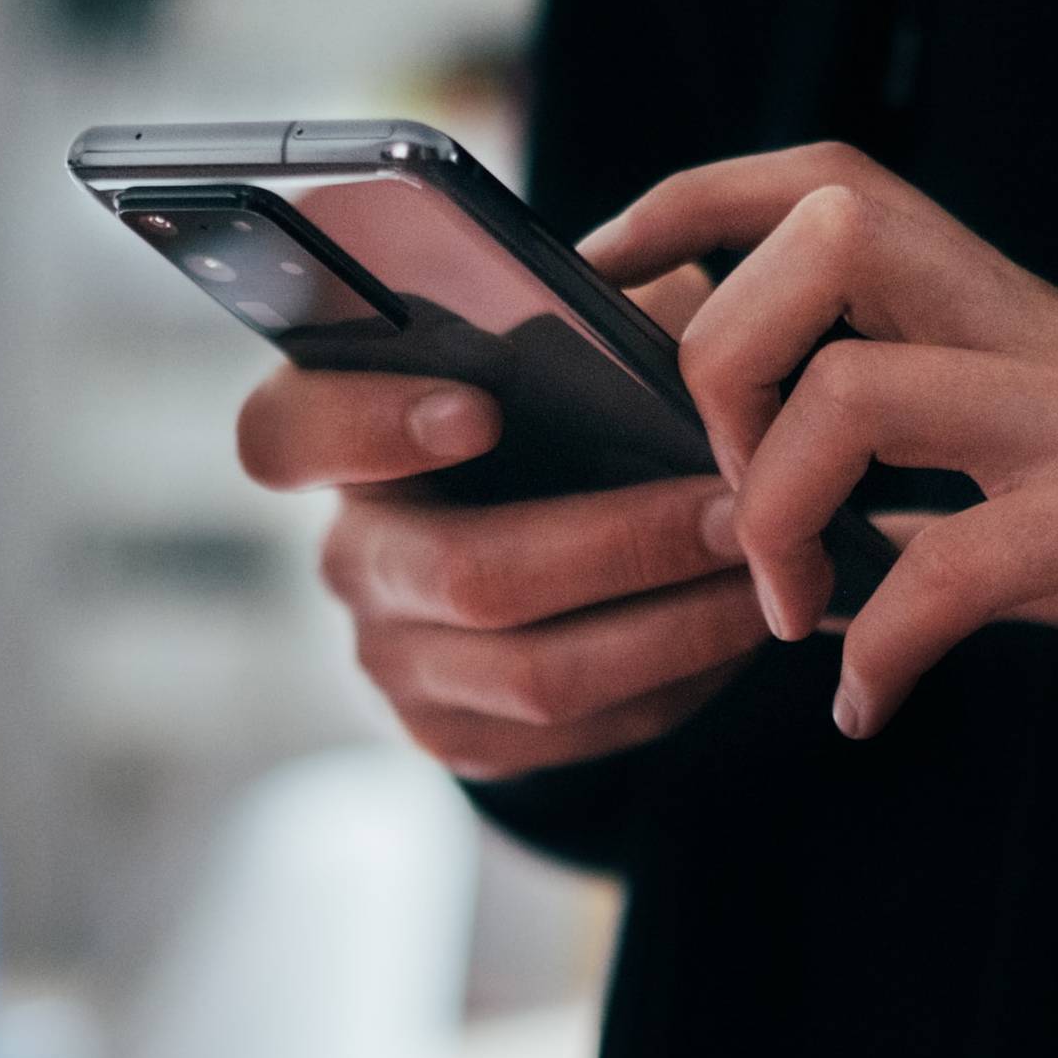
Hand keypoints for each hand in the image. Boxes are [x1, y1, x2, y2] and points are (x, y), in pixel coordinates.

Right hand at [237, 266, 767, 779]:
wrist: (550, 549)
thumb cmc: (560, 411)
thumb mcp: (566, 342)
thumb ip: (590, 320)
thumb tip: (674, 324)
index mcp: (342, 437)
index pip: (287, 434)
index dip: (370, 426)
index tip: (481, 408)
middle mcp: (353, 556)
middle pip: (467, 575)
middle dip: (623, 545)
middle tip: (738, 510)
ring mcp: (398, 661)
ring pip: (539, 674)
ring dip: (676, 626)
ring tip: (769, 574)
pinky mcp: (459, 737)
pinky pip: (579, 732)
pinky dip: (678, 681)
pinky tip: (740, 629)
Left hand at [579, 144, 1057, 738]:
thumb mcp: (1035, 476)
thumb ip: (916, 480)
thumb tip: (777, 519)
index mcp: (998, 307)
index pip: (826, 180)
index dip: (692, 200)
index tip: (605, 272)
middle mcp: (1033, 331)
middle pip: (826, 238)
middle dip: (722, 360)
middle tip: (726, 494)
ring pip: (863, 390)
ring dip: (781, 513)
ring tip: (790, 610)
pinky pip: (961, 566)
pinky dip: (887, 646)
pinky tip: (869, 703)